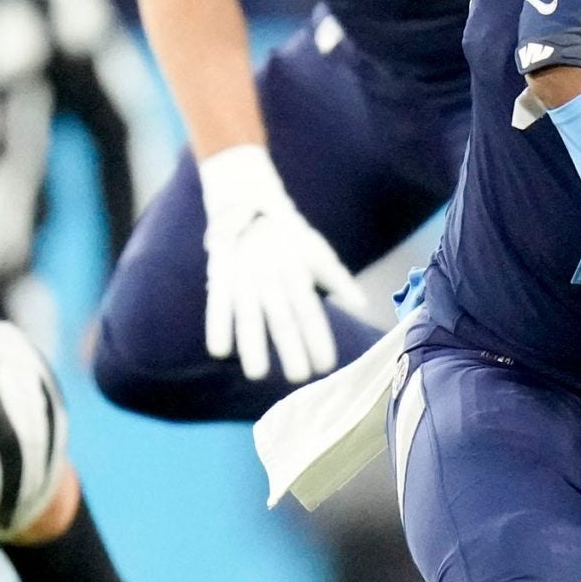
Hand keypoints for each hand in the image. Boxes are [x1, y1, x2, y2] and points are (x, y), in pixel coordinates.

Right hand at [199, 144, 366, 384]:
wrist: (249, 203)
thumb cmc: (290, 238)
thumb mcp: (317, 252)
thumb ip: (337, 279)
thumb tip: (363, 304)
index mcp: (297, 271)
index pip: (310, 311)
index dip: (317, 338)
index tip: (326, 365)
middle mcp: (271, 276)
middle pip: (282, 317)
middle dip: (290, 348)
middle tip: (299, 378)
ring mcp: (244, 276)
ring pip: (249, 315)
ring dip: (253, 345)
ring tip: (258, 374)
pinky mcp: (220, 276)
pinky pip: (217, 304)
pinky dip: (217, 326)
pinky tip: (220, 352)